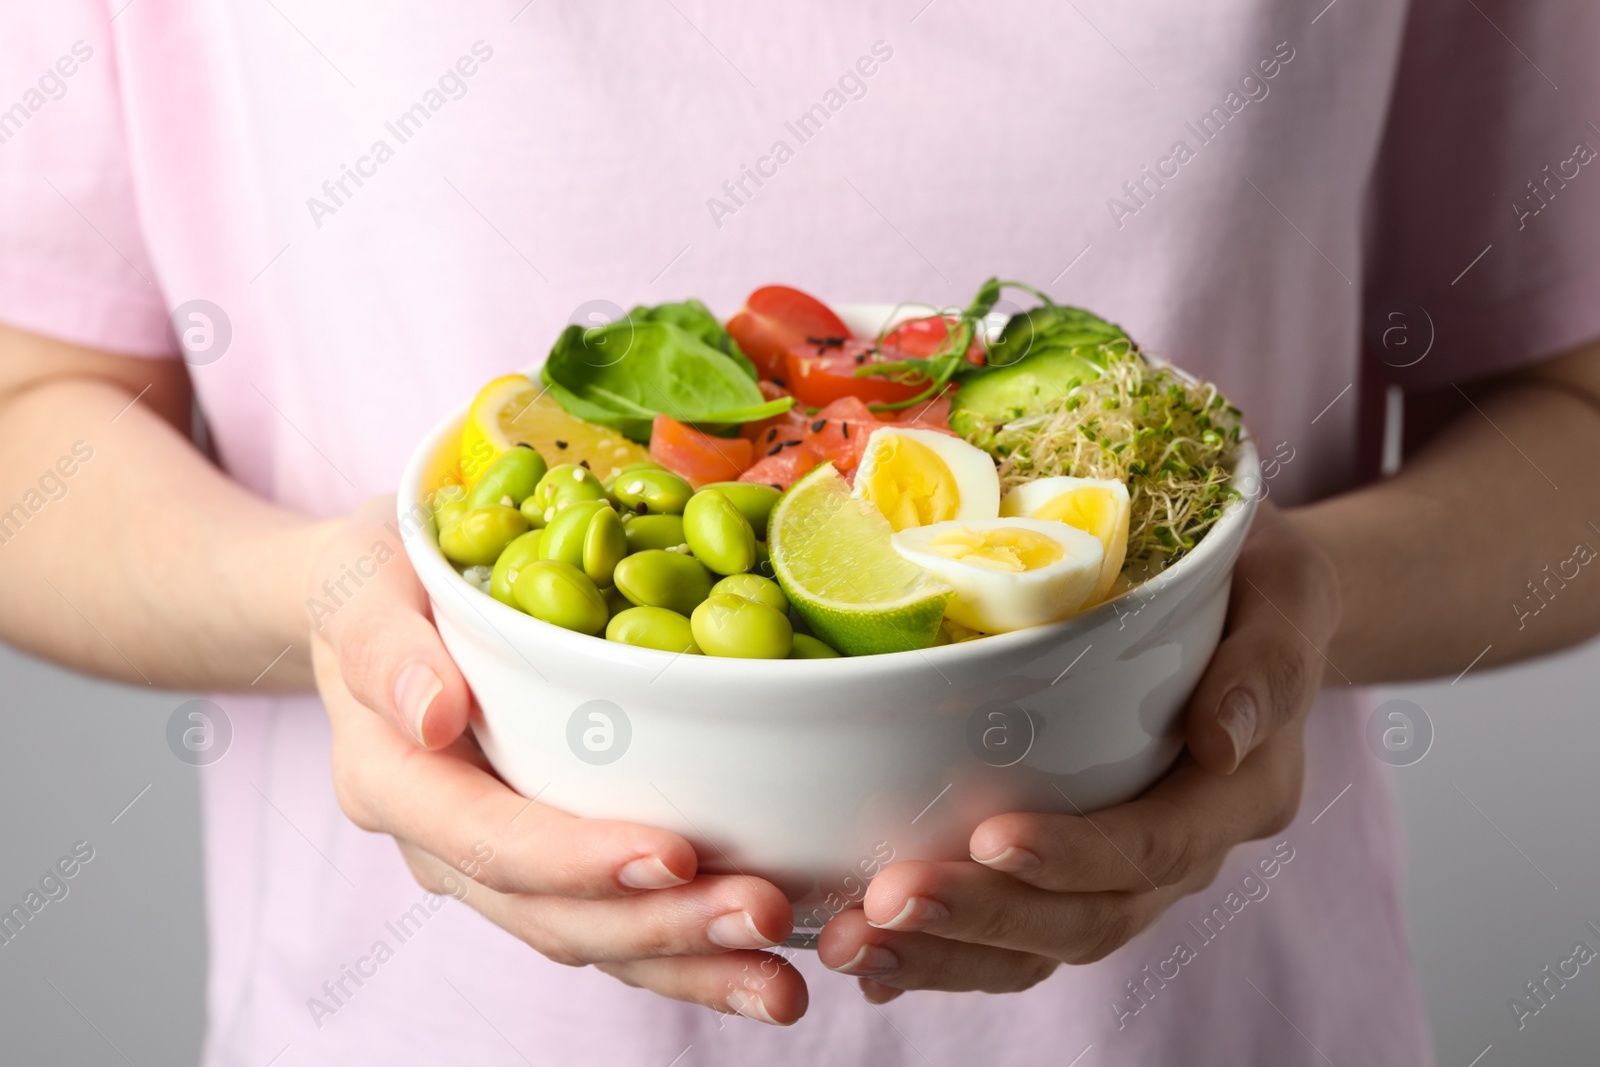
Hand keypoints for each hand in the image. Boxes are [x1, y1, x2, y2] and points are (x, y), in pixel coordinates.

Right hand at [309, 496, 807, 1022]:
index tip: (674, 854)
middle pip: (549, 913)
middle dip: (660, 926)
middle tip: (764, 912)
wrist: (377, 611)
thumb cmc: (378, 583)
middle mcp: (442, 846)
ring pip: (591, 937)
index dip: (576, 858)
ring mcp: (495, 868)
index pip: (486, 838)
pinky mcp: (550, 867)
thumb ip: (385, 647)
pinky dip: (688, 955)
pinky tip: (765, 965)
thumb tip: (434, 712)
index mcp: (394, 781)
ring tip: (782, 980)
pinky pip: (615, 924)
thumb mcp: (363, 585)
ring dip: (688, 963)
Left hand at [816, 501, 1340, 1000]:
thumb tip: (1222, 735)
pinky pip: (1017, 935)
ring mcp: (1127, 870)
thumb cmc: (1258, 587)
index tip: (989, 837)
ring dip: (947, 953)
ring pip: (1042, 943)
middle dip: (984, 918)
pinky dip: (946, 954)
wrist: (1251, 609)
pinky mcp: (1077, 868)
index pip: (1156, 846)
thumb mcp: (1286, 592)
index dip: (1076, 854)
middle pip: (1087, 918)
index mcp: (1238, 794)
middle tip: (886, 905)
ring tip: (857, 946)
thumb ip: (1268, 658)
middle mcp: (1184, 850)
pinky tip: (872, 961)